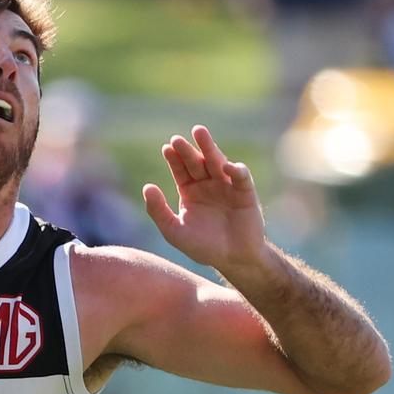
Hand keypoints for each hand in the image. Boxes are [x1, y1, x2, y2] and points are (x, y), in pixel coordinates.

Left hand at [142, 125, 267, 270]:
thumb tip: (147, 187)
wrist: (232, 260)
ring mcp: (227, 187)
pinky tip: (226, 166)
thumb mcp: (174, 231)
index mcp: (190, 191)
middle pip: (196, 162)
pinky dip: (235, 170)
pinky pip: (241, 178)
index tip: (167, 148)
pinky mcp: (246, 194)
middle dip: (187, 150)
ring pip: (217, 162)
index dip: (174, 159)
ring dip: (209, 148)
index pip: (180, 170)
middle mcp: (208, 185)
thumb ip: (158, 211)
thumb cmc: (202, 246)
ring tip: (199, 133)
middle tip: (177, 139)